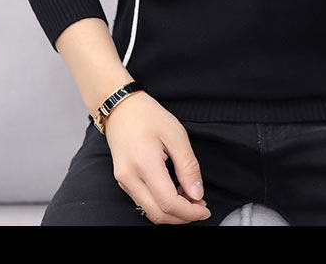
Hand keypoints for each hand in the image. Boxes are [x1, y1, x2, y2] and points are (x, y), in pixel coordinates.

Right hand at [105, 91, 210, 223]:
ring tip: (189, 199)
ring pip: (150, 211)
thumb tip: (196, 193)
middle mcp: (129, 177)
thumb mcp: (176, 135)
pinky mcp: (123, 181)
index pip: (168, 203)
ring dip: (172, 212)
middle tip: (200, 207)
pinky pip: (143, 202)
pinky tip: (174, 192)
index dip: (189, 212)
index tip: (204, 210)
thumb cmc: (147, 115)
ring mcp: (123, 181)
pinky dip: (161, 204)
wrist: (121, 108)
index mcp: (144, 163)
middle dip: (182, 217)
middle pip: (158, 214)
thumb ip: (188, 166)